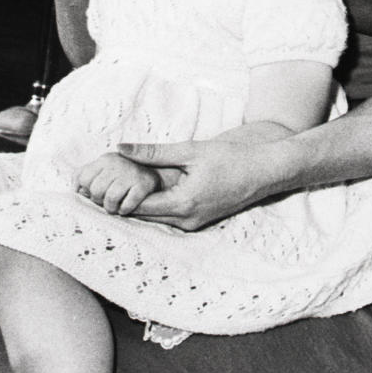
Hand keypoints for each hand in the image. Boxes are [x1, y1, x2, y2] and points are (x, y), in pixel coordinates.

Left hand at [76, 152, 163, 215]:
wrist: (164, 172)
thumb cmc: (131, 176)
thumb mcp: (108, 170)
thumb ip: (89, 175)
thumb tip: (76, 189)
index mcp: (105, 158)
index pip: (82, 178)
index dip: (86, 191)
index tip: (94, 195)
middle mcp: (117, 162)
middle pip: (95, 190)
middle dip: (100, 201)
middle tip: (109, 202)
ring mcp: (131, 172)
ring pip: (110, 199)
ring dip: (113, 208)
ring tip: (117, 207)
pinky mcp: (144, 184)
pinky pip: (126, 204)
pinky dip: (125, 210)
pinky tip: (127, 208)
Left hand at [119, 139, 275, 230]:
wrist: (264, 171)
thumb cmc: (231, 158)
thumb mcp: (190, 150)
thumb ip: (153, 152)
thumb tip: (121, 148)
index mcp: (182, 203)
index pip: (137, 206)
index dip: (118, 194)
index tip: (106, 179)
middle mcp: (186, 220)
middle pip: (143, 216)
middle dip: (125, 200)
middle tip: (109, 182)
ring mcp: (194, 224)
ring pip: (155, 218)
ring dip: (139, 203)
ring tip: (124, 183)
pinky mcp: (199, 221)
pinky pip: (169, 217)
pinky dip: (156, 205)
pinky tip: (148, 189)